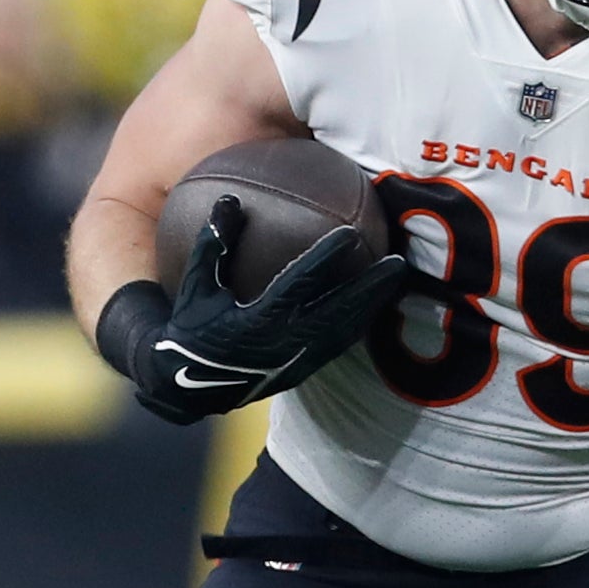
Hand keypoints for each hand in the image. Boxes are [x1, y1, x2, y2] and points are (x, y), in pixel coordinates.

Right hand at [123, 196, 411, 423]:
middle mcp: (285, 343)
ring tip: (397, 281)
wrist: (189, 386)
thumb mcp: (196, 287)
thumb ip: (213, 246)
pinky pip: (339, 345)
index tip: (349, 234)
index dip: (325, 259)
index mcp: (258, 321)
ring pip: (347, 331)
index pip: (300, 284)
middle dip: (371, 287)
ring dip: (373, 306)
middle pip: (340, 311)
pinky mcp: (303, 371)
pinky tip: (375, 305)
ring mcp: (298, 360)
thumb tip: (228, 201)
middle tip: (400, 262)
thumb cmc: (191, 329)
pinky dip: (359, 324)